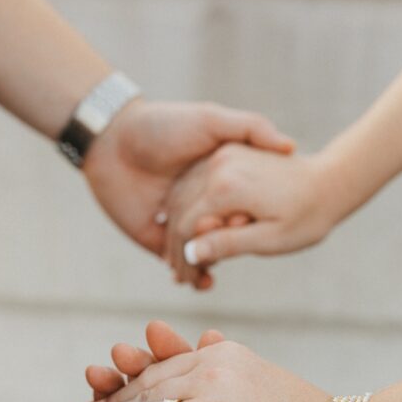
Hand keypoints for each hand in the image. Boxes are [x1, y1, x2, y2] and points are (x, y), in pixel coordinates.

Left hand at [82, 99, 294, 263]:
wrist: (111, 141)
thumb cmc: (163, 125)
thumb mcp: (211, 119)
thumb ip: (251, 128)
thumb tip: (290, 146)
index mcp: (219, 178)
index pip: (245, 206)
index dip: (252, 216)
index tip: (252, 220)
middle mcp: (202, 202)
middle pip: (227, 233)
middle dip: (233, 244)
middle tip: (233, 243)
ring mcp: (178, 222)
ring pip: (204, 251)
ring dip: (213, 263)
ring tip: (217, 266)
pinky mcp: (156, 238)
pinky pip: (178, 263)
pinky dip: (193, 275)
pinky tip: (204, 281)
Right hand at [160, 144, 337, 286]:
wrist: (330, 182)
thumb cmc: (306, 217)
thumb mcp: (271, 240)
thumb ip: (229, 244)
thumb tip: (190, 253)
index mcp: (226, 188)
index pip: (185, 227)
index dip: (183, 257)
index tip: (188, 281)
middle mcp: (218, 166)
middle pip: (179, 212)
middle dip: (177, 246)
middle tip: (184, 277)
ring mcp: (220, 156)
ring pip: (181, 197)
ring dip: (179, 227)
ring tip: (190, 258)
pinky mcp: (224, 153)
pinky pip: (193, 184)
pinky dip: (189, 209)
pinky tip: (196, 232)